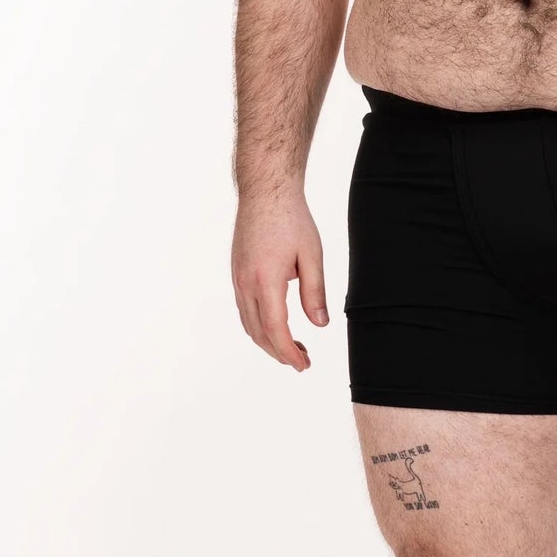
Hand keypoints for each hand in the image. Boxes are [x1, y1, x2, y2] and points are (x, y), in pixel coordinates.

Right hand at [231, 189, 328, 369]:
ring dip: (269, 341)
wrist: (265, 192)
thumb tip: (319, 325)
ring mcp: (238, 279)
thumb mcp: (312, 255)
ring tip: (293, 348)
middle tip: (303, 362)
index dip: (289, 352)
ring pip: (249, 324)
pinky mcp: (237, 273)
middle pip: (259, 333)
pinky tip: (277, 326)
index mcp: (266, 280)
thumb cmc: (291, 219)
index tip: (303, 365)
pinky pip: (245, 310)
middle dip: (280, 353)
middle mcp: (246, 283)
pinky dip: (260, 326)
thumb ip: (314, 291)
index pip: (276, 329)